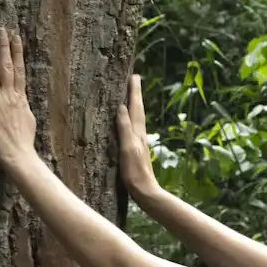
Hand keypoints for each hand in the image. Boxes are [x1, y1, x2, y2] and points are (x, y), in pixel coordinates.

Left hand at [0, 27, 36, 173]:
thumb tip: (20, 96)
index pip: (20, 69)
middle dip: (4, 47)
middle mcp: (9, 95)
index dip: (18, 52)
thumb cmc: (24, 140)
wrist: (19, 154)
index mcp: (21, 97)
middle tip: (0, 29)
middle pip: (7, 66)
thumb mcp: (28, 117)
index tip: (16, 37)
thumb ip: (22, 104)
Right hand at [115, 73, 160, 203]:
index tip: (134, 75)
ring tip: (130, 94)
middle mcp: (140, 134)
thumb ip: (125, 128)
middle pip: (137, 109)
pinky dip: (130, 118)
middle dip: (135, 94)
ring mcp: (138, 142)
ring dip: (133, 105)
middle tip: (134, 79)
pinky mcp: (135, 149)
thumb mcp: (128, 148)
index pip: (135, 106)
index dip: (134, 91)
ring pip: (136, 117)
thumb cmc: (135, 172)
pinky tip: (127, 122)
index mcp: (138, 132)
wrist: (145, 191)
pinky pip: (132, 127)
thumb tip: (121, 107)